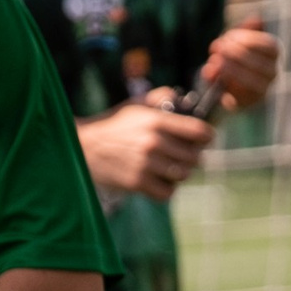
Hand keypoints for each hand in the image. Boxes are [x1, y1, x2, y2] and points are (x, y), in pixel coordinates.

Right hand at [75, 98, 213, 201]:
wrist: (83, 147)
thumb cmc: (113, 125)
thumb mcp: (135, 105)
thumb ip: (160, 98)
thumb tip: (183, 98)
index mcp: (156, 121)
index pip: (199, 131)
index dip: (207, 136)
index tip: (204, 139)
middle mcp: (153, 142)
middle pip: (194, 157)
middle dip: (193, 156)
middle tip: (185, 155)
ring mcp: (146, 164)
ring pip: (183, 175)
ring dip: (180, 173)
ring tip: (171, 168)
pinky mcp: (137, 183)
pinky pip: (167, 192)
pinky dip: (166, 189)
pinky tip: (159, 181)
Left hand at [201, 16, 278, 112]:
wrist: (222, 82)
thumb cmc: (232, 55)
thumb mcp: (236, 38)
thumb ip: (244, 28)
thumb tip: (257, 18)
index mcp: (273, 53)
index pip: (269, 46)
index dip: (249, 40)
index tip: (229, 37)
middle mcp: (273, 72)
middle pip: (259, 63)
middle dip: (236, 54)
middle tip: (218, 48)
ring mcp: (262, 90)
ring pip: (252, 82)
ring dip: (231, 70)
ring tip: (214, 61)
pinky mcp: (248, 103)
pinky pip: (240, 96)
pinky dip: (225, 84)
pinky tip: (213, 75)